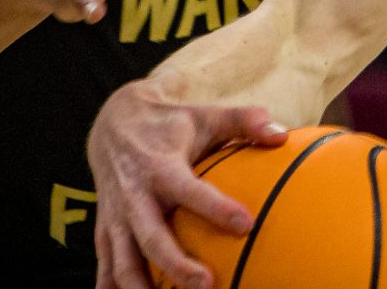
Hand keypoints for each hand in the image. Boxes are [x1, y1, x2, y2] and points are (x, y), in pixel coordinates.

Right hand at [87, 80, 286, 288]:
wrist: (112, 125)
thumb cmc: (171, 125)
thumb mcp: (206, 115)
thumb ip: (245, 121)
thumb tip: (281, 135)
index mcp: (161, 167)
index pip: (190, 190)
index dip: (216, 208)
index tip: (246, 224)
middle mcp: (134, 195)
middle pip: (153, 237)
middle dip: (177, 265)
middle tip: (207, 286)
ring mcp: (116, 216)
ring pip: (122, 260)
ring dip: (140, 287)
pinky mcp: (105, 229)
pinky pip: (106, 264)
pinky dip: (112, 288)